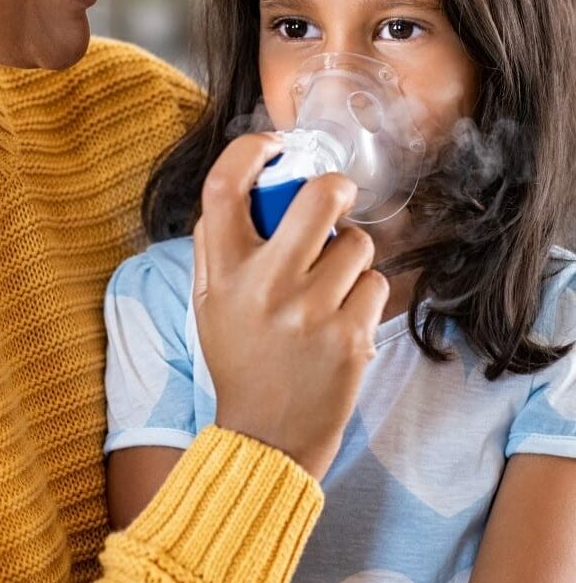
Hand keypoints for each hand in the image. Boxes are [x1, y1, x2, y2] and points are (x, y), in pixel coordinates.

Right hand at [193, 132, 387, 478]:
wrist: (268, 436)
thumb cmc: (240, 357)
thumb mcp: (208, 302)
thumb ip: (216, 245)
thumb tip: (247, 182)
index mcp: (223, 273)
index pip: (225, 187)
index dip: (251, 151)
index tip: (272, 146)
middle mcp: (265, 287)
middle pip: (318, 197)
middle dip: (335, 188)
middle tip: (334, 197)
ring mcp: (311, 312)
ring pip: (357, 243)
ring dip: (349, 253)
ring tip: (329, 284)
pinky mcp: (351, 337)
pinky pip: (373, 283)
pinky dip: (362, 294)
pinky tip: (342, 318)